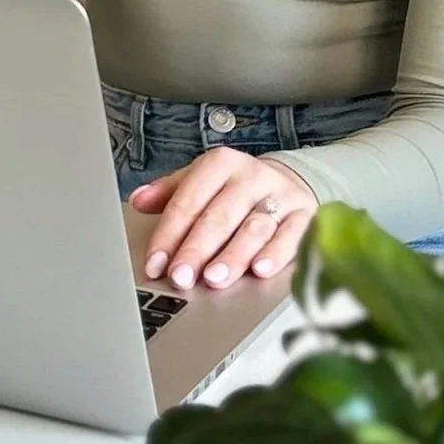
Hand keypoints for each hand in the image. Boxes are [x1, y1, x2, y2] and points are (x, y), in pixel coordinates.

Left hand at [131, 150, 317, 290]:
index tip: (156, 264)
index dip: (169, 234)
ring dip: (233, 256)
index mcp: (221, 164)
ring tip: (214, 279)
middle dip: (197, 250)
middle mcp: (251, 176)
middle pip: (219, 216)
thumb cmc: (234, 189)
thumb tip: (138, 200)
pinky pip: (291, 236)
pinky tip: (259, 271)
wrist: (289, 181)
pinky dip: (275, 254)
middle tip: (181, 276)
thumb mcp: (201, 182)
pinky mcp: (305, 215)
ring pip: (254, 228)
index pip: (189, 201)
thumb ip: (170, 193)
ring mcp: (281, 195)